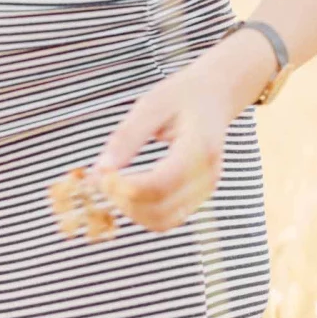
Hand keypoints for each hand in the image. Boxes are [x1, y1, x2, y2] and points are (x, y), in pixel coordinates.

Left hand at [87, 55, 239, 233]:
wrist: (216, 96)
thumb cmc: (182, 96)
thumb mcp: (150, 105)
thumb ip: (126, 138)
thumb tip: (100, 171)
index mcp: (199, 148)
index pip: (159, 185)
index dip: (124, 187)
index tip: (101, 173)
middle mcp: (207, 175)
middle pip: (159, 209)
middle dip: (123, 200)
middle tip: (102, 177)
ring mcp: (205, 190)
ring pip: (162, 221)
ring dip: (131, 210)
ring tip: (114, 183)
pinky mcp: (199, 197)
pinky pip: (168, 218)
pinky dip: (142, 212)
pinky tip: (128, 189)